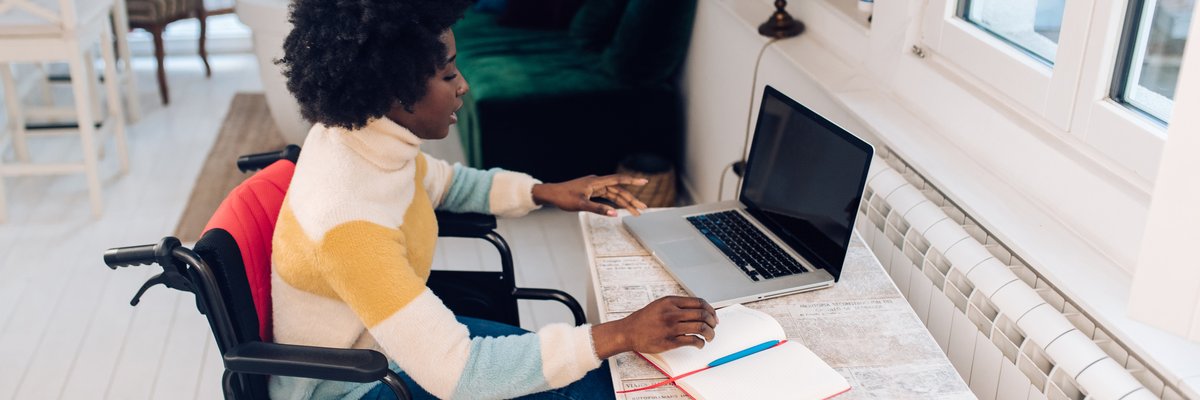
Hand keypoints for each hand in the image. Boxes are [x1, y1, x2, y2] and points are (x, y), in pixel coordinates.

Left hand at [531, 175, 649, 215]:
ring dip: (625, 203)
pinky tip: (621, 209)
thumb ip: (599, 209)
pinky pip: (607, 197)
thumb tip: (614, 213)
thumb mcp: (581, 205)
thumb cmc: (564, 198)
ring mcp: (595, 187)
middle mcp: (597, 182)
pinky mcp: (592, 192)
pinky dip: (614, 203)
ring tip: (635, 212)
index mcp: (596, 182)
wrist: (551, 194)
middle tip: (642, 209)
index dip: (632, 181)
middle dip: (631, 199)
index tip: (644, 181)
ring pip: (614, 195)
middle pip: (618, 190)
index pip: (618, 180)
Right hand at [591, 296, 718, 358]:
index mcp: (671, 301)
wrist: (628, 332)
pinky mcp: (670, 341)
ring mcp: (671, 327)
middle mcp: (672, 313)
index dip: (710, 310)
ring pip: (700, 328)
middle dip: (712, 322)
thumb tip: (699, 311)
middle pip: (702, 315)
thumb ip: (678, 306)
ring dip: (709, 334)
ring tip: (709, 337)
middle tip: (713, 328)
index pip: (699, 302)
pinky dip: (700, 343)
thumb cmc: (644, 319)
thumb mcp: (660, 305)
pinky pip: (692, 341)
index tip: (713, 317)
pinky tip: (699, 344)